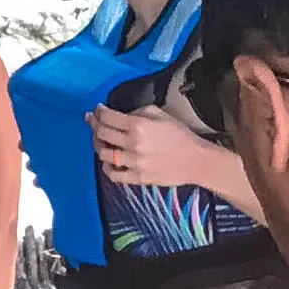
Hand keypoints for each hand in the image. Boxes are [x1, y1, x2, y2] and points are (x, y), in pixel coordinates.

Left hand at [91, 105, 214, 189]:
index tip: (97, 110)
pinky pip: (113, 175)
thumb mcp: (160, 114)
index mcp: (138, 126)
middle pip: (101, 134)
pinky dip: (107, 167)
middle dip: (93, 124)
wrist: (196, 161)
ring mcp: (134, 163)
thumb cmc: (180, 135)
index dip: (98, 111)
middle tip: (92, 121)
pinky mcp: (137, 178)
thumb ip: (138, 112)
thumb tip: (121, 116)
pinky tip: (108, 162)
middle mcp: (133, 144)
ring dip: (98, 145)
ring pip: (103, 154)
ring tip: (100, 141)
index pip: (108, 117)